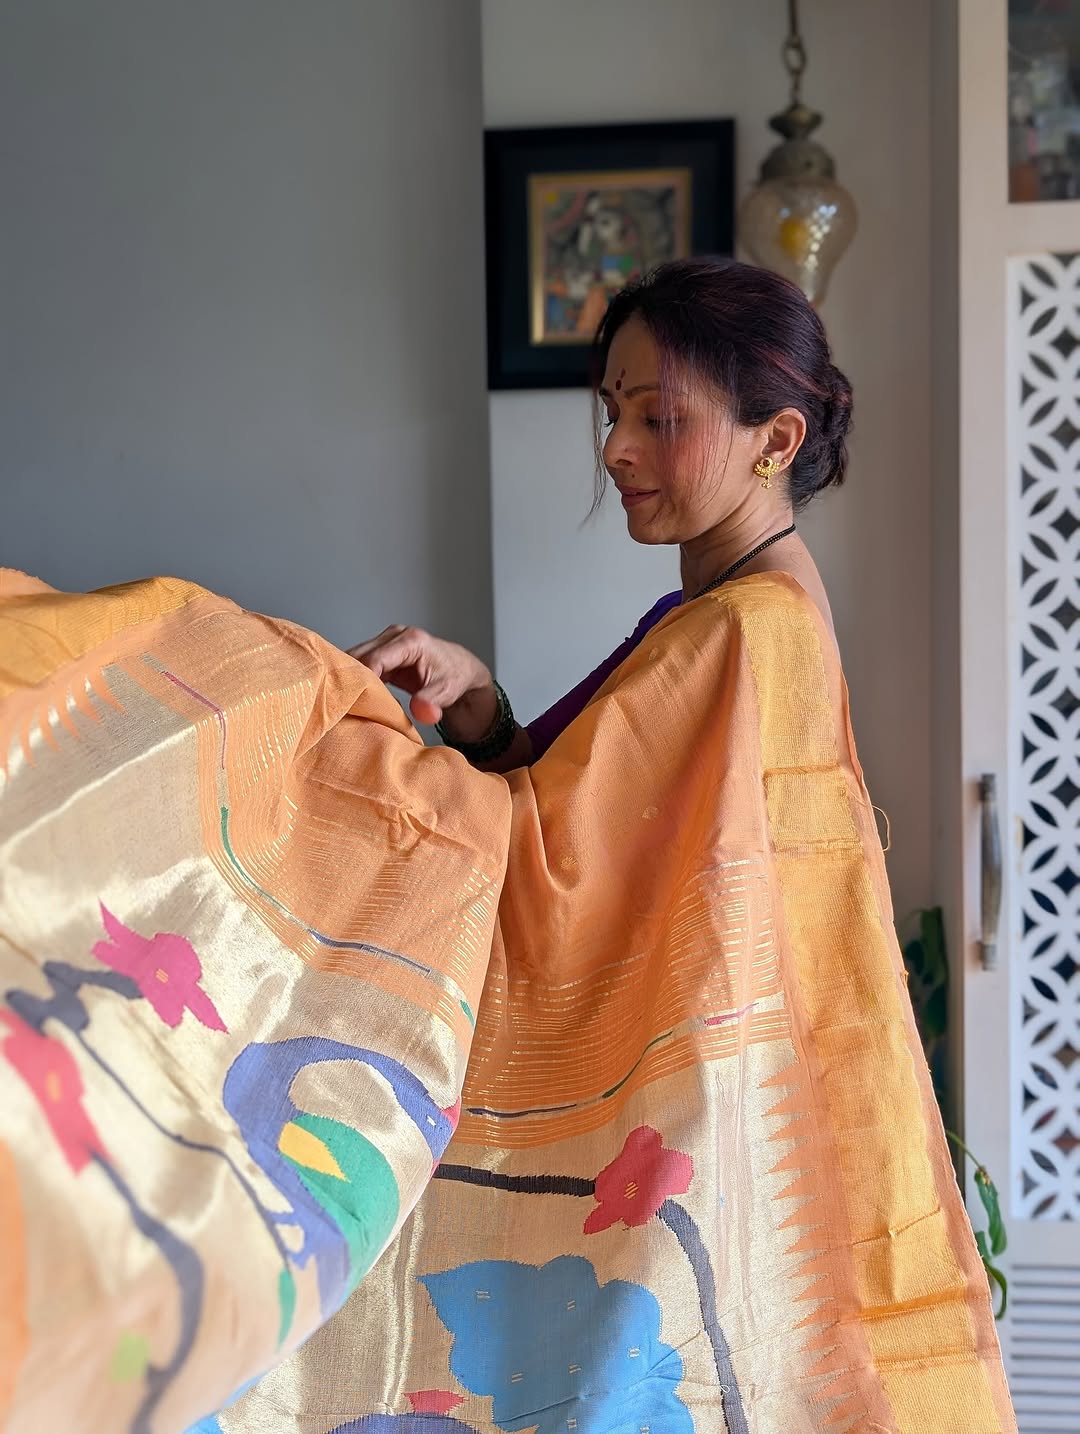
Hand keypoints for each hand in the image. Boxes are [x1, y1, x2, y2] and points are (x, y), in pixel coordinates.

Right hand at [347, 625, 494, 730]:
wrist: (463, 672)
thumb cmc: (456, 679)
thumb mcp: (447, 692)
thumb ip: (431, 702)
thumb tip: (421, 711)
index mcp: (411, 641)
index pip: (375, 659)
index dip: (361, 679)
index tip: (352, 701)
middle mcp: (396, 635)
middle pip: (360, 655)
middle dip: (350, 677)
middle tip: (342, 703)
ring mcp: (387, 641)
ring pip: (356, 657)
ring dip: (350, 677)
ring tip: (344, 700)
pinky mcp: (383, 652)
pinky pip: (361, 662)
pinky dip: (355, 677)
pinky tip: (352, 695)